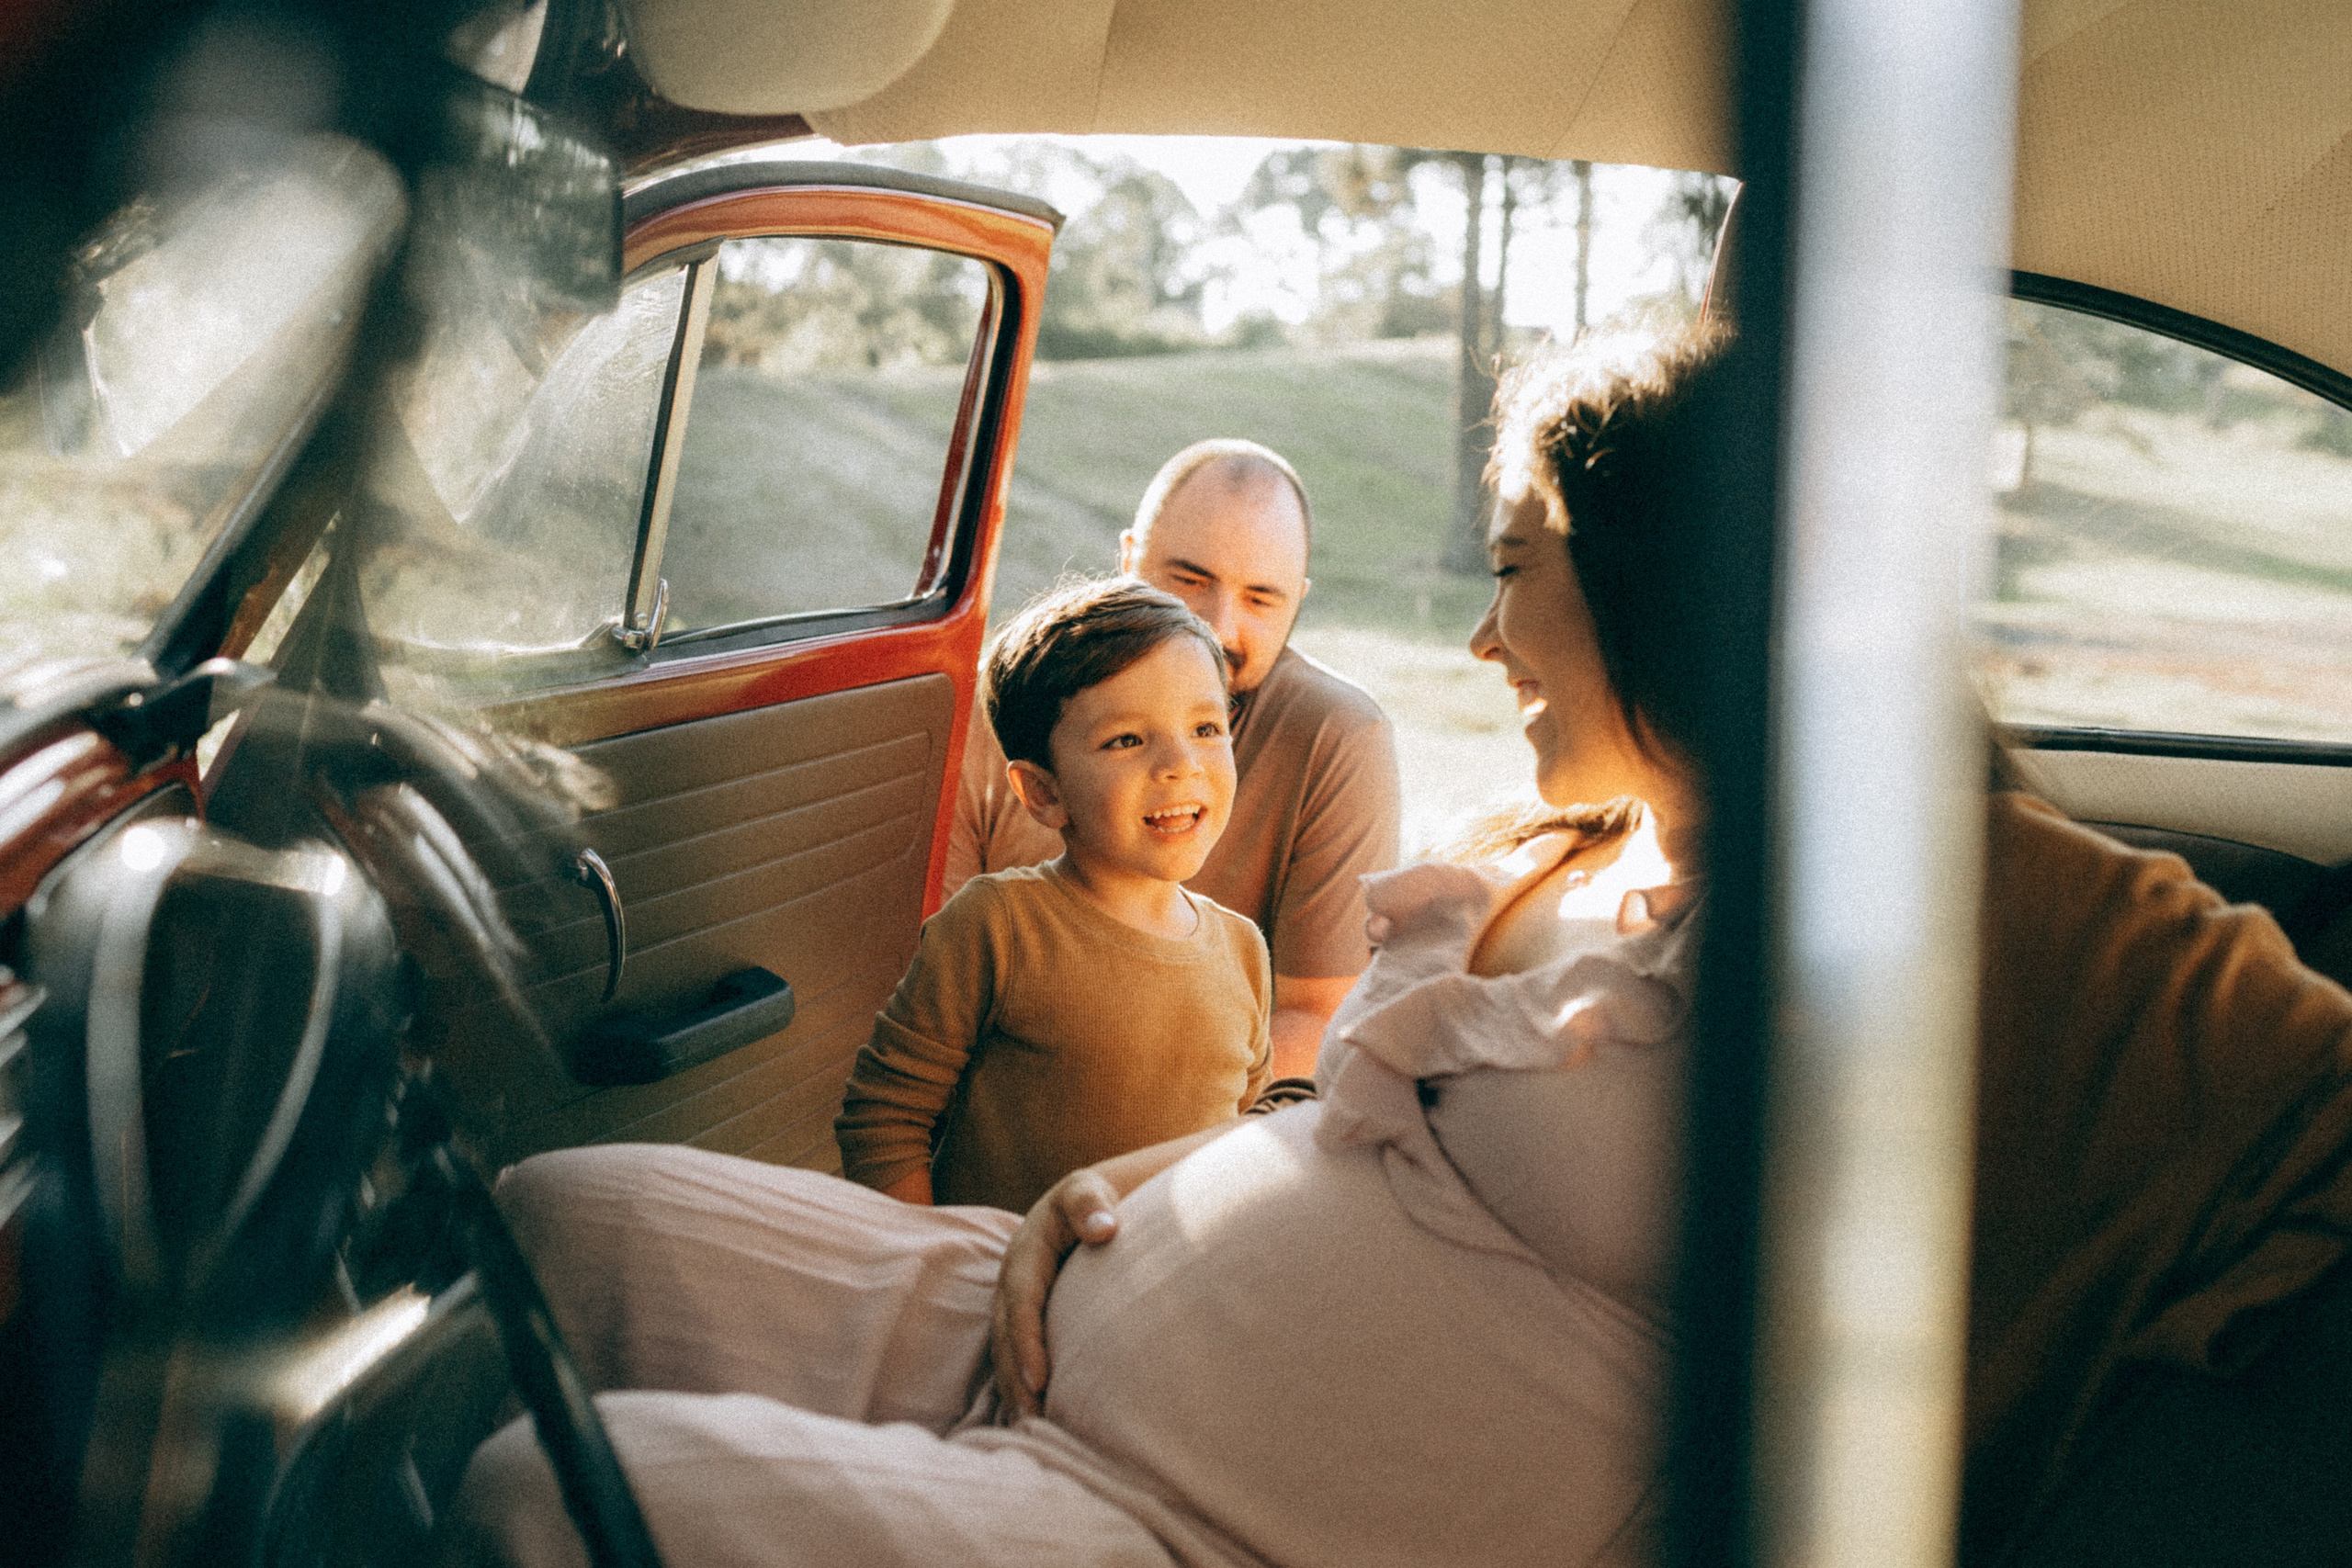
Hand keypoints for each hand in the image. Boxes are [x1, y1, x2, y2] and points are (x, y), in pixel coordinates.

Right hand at [990, 1167, 1119, 1418]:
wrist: (1085, 1205)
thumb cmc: (1092, 1201)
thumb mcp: (1087, 1191)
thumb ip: (1090, 1205)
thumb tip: (1105, 1227)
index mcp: (1025, 1255)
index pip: (1022, 1301)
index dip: (1027, 1340)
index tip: (1039, 1377)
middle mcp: (1012, 1283)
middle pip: (1006, 1335)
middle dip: (1014, 1377)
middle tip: (1032, 1418)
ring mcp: (1014, 1303)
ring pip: (1006, 1351)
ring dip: (1014, 1389)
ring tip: (1031, 1429)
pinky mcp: (1025, 1320)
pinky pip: (1015, 1354)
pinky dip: (1020, 1385)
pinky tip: (1035, 1418)